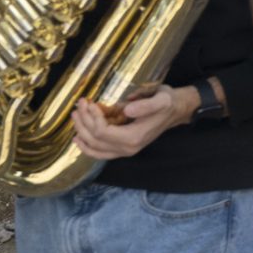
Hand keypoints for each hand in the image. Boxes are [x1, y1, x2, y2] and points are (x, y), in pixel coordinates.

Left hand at [71, 84, 196, 159]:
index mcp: (134, 137)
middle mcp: (128, 148)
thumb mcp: (161, 99)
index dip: (92, 117)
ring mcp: (124, 151)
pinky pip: (99, 153)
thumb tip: (126, 109)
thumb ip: (145, 105)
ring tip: (76, 114)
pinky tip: (78, 138)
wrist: (176, 111)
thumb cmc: (168, 102)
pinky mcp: (122, 149)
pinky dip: (86, 147)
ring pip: (94, 147)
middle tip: (80, 103)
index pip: (102, 132)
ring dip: (81, 131)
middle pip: (94, 139)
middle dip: (83, 121)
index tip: (90, 102)